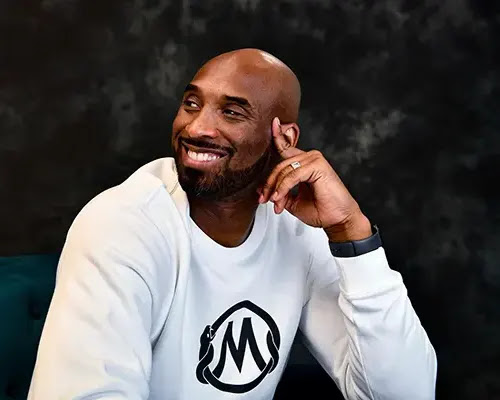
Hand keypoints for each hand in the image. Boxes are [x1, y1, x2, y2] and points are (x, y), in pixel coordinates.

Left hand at [257, 117, 371, 241]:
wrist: (338, 220)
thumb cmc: (322, 211)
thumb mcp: (293, 201)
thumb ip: (280, 192)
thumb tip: (262, 190)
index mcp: (304, 163)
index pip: (287, 147)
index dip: (278, 135)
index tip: (273, 123)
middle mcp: (310, 158)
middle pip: (279, 165)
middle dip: (269, 185)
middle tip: (265, 199)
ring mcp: (314, 159)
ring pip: (284, 171)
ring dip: (276, 190)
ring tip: (277, 204)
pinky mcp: (317, 165)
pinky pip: (292, 175)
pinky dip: (283, 188)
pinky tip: (280, 198)